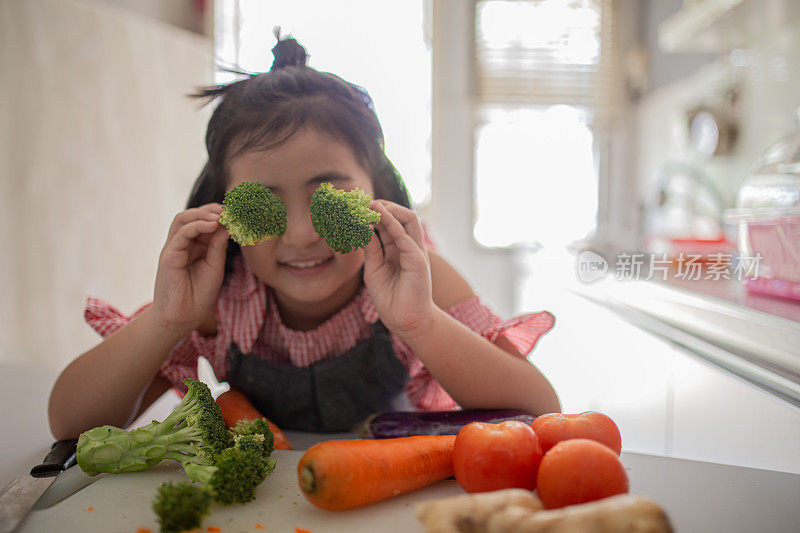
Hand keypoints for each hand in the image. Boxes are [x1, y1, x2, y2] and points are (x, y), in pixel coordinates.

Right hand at [152, 203, 228, 333]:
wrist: (183, 317)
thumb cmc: (199, 294)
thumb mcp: (215, 266)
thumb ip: (218, 246)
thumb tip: (227, 224)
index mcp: (194, 246)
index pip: (204, 222)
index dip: (219, 215)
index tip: (237, 214)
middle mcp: (182, 244)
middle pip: (192, 216)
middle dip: (211, 210)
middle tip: (230, 211)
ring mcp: (173, 248)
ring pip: (183, 219)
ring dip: (202, 214)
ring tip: (221, 216)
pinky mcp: (168, 255)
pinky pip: (181, 234)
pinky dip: (196, 225)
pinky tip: (212, 225)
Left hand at [363, 201, 436, 336]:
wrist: (405, 321)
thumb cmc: (391, 298)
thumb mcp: (374, 269)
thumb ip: (371, 249)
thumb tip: (361, 228)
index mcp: (399, 248)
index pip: (389, 222)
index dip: (374, 213)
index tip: (356, 207)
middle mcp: (409, 246)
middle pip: (401, 214)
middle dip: (383, 205)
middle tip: (362, 201)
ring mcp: (415, 251)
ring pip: (408, 218)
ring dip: (389, 209)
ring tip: (371, 205)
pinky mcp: (418, 260)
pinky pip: (405, 236)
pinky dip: (391, 223)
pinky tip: (378, 216)